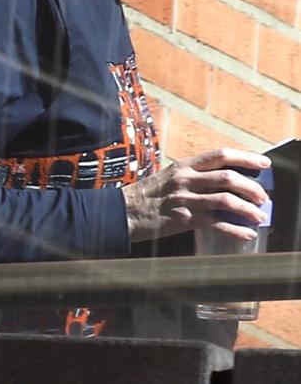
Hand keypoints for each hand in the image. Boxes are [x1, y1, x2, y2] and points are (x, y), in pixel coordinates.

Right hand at [122, 148, 270, 242]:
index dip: (245, 157)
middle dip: (251, 186)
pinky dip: (236, 230)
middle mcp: (186, 179)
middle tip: (263, 197)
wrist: (126, 211)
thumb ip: (195, 178)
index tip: (263, 163)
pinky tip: (246, 234)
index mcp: (184, 166)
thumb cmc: (149, 195)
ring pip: (225, 200)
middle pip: (227, 177)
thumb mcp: (171, 178)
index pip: (219, 155)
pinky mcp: (184, 219)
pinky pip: (217, 224)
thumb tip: (225, 184)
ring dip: (247, 209)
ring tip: (259, 216)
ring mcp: (185, 199)